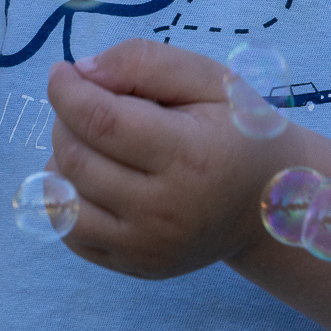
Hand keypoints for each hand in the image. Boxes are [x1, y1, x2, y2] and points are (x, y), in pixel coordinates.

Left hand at [45, 40, 295, 279]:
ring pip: (63, 200)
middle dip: (66, 120)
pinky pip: (70, 233)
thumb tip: (82, 72)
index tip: (63, 71)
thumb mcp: (210, 80)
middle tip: (87, 102)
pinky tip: (92, 176)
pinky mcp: (135, 267)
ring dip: (60, 160)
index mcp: (190, 157)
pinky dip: (65, 198)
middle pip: (77, 159)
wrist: (269, 204)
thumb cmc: (239, 131)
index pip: (101, 122)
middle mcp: (165, 212)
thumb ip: (147, 63)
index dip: (68, 91)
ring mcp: (147, 247)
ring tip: (90, 141)